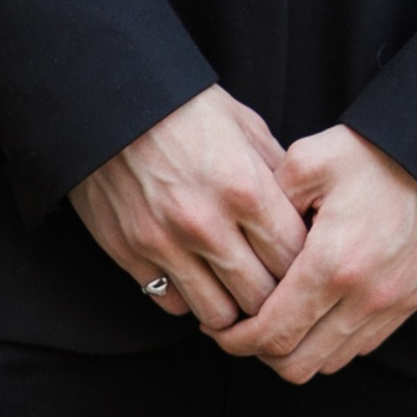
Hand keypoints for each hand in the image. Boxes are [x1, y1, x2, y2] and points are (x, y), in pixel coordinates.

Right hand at [72, 85, 308, 340]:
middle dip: (273, 296)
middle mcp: (206, 223)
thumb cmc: (186, 109)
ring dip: (232, 307)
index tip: (303, 262)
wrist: (110, 102)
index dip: (305, 264)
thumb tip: (306, 209)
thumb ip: (279, 172)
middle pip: (261, 296)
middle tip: (273, 285)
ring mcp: (165, 243)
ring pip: (218, 315)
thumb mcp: (245, 125)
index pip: (295, 258)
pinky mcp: (131, 254)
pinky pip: (173, 304)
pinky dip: (189, 298)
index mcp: (245, 188)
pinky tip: (196, 278)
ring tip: (235, 289)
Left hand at [221, 124, 416, 382]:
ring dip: (295, 351)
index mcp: (331, 264)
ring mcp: (389, 307)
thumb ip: (271, 197)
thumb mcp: (313, 159)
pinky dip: (329, 343)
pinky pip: (359, 348)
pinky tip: (315, 313)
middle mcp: (362, 298)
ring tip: (276, 322)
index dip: (235, 340)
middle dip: (258, 353)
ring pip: (328, 363)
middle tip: (241, 329)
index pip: (271, 333)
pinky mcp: (408, 306)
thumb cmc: (383, 156)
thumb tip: (248, 229)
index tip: (220, 327)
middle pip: (295, 363)